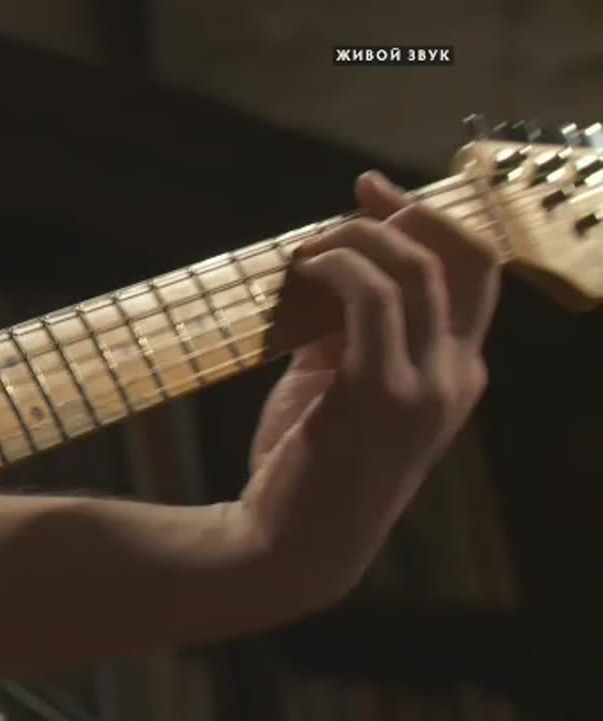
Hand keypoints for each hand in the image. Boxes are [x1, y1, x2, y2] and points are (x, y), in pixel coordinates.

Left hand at [238, 171, 500, 600]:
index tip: (383, 193)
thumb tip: (326, 278)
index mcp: (456, 378)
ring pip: (414, 268)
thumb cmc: (310, 469)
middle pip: (462, 260)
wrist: (289, 545)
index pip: (475, 278)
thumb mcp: (337, 392)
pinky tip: (304, 266)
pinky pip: (368, 296)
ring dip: (359, 237)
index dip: (437, 222)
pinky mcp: (379, 391)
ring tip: (311, 245)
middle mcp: (457, 379)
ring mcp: (425, 386)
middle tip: (361, 190)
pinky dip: (337, 265)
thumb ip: (343, 336)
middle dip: (412, 210)